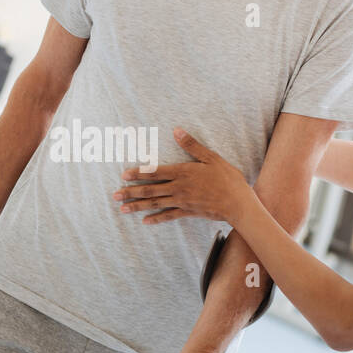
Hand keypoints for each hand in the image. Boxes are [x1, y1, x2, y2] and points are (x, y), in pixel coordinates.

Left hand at [112, 127, 251, 224]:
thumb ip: (192, 145)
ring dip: (137, 206)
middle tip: (114, 195)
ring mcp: (182, 202)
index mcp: (183, 172)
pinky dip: (156, 219)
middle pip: (150, 190)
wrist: (238, 203)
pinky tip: (145, 221)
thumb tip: (176, 131)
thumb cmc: (227, 178)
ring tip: (122, 208)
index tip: (123, 175)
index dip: (138, 173)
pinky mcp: (187, 212)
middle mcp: (178, 188)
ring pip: (155, 204)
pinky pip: (168, 216)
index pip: (155, 172)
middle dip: (131, 192)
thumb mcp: (211, 157)